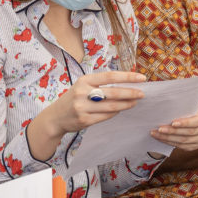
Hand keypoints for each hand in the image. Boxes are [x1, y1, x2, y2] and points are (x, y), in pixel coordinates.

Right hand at [31, 70, 145, 148]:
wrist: (55, 117)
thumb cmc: (73, 98)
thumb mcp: (82, 86)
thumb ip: (100, 84)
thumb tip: (126, 84)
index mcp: (84, 80)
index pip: (110, 76)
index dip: (127, 77)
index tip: (141, 78)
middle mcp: (82, 93)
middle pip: (113, 92)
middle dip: (130, 93)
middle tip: (142, 94)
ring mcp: (83, 107)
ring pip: (111, 106)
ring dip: (126, 104)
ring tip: (134, 102)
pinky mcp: (84, 120)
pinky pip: (105, 116)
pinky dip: (115, 113)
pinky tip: (121, 110)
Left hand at [151, 108, 197, 150]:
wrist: (189, 120)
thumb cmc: (185, 110)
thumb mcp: (186, 106)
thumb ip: (181, 107)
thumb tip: (160, 102)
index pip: (196, 121)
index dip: (185, 123)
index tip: (172, 122)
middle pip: (189, 132)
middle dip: (172, 131)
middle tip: (160, 129)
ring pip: (184, 141)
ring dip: (168, 138)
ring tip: (156, 134)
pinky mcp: (195, 146)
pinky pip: (182, 146)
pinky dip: (170, 143)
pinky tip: (161, 139)